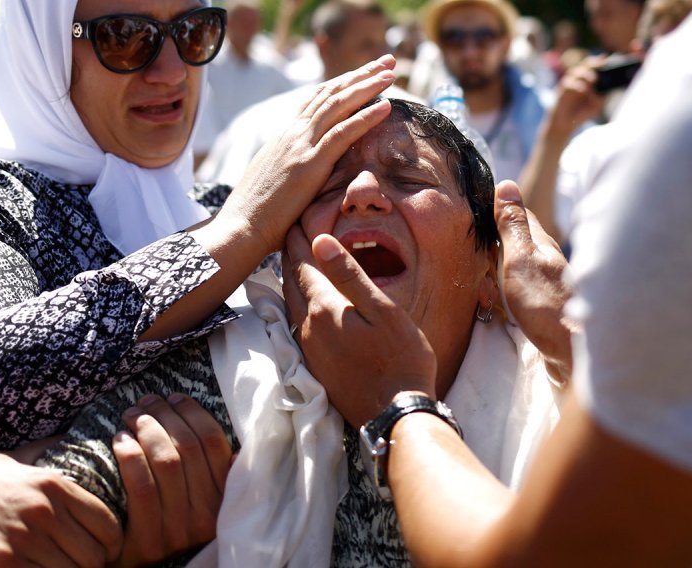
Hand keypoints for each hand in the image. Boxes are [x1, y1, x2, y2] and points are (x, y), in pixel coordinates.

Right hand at [0, 453, 121, 566]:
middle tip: (82, 566)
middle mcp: (42, 511)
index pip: (107, 522)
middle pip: (93, 555)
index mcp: (52, 485)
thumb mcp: (12, 462)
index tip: (107, 551)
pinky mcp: (1, 565)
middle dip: (92, 566)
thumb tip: (72, 440)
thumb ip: (46, 457)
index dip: (112, 544)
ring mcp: (21, 540)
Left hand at [111, 394, 231, 566]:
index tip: (174, 397)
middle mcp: (208, 515)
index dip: (193, 412)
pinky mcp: (149, 542)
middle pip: (188, 447)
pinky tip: (120, 441)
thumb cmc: (168, 514)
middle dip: (165, 415)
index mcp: (225, 497)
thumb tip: (221, 435)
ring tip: (131, 416)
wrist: (134, 564)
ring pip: (166, 463)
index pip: (213, 441)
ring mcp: (180, 531)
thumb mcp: (200, 493)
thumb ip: (212, 468)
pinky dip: (130, 457)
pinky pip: (142, 488)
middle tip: (146, 402)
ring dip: (146, 430)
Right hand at [215, 55, 396, 254]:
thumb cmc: (259, 214)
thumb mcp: (278, 180)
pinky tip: (386, 107)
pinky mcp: (309, 164)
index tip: (366, 72)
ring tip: (391, 73)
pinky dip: (366, 118)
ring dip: (368, 86)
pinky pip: (342, 134)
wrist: (242, 227)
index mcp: (286, 135)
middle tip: (386, 59)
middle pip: (331, 92)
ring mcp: (300, 146)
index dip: (343, 82)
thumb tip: (309, 169)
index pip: (317, 98)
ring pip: (338, 105)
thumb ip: (294, 166)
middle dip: (361, 73)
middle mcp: (293, 133)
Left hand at [283, 225, 435, 427]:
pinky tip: (302, 302)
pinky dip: (295, 303)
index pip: (303, 265)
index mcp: (325, 308)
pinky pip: (296, 323)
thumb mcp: (383, 311)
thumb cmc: (401, 360)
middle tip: (290, 234)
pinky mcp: (314, 364)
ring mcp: (309, 348)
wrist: (395, 414)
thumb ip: (350, 275)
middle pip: (291, 283)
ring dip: (290, 280)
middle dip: (290, 256)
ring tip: (293, 262)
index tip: (296, 221)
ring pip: (290, 304)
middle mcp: (309, 327)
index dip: (299, 241)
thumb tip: (319, 241)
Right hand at [495, 180, 575, 384]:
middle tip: (479, 272)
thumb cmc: (544, 303)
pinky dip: (502, 296)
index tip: (474, 223)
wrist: (571, 349)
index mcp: (540, 242)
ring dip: (494, 278)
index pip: (517, 215)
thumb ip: (511, 226)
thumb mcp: (520, 259)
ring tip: (486, 295)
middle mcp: (546, 258)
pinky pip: (515, 292)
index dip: (495, 215)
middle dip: (490, 253)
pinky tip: (498, 307)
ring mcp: (546, 282)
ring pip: (512, 269)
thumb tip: (506, 184)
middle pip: (512, 244)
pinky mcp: (543, 305)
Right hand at [544, 56, 605, 140]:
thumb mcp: (596, 104)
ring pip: (576, 71)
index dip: (600, 61)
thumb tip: (602, 88)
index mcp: (587, 80)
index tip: (608, 59)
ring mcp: (569, 84)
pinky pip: (569, 84)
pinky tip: (584, 90)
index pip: (594, 65)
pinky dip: (577, 85)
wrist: (566, 124)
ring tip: (594, 79)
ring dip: (585, 74)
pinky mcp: (561, 91)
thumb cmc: (581, 113)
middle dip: (594, 63)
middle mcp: (578, 79)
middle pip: (585, 64)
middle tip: (602, 64)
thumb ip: (601, 95)